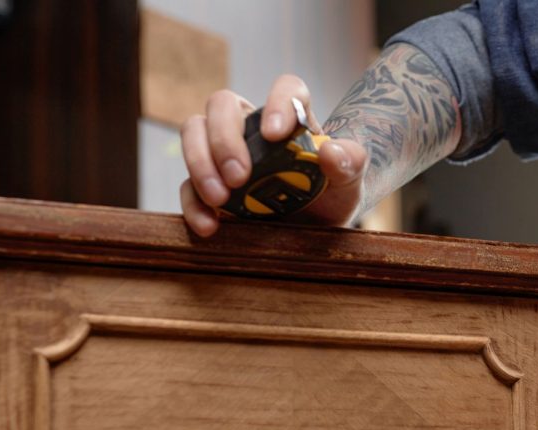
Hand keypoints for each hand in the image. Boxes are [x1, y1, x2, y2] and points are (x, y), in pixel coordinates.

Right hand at [180, 75, 367, 236]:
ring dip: (200, 164)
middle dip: (224, 139)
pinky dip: (193, 205)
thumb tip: (328, 151)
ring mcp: (224, 155)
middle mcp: (251, 127)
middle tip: (239, 178)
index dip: (278, 104)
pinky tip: (209, 226)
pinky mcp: (209, 187)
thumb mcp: (350, 182)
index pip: (285, 90)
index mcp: (292, 116)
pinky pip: (188, 187)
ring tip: (220, 199)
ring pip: (194, 133)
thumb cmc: (333, 196)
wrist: (316, 231)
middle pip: (222, 105)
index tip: (275, 134)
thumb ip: (350, 162)